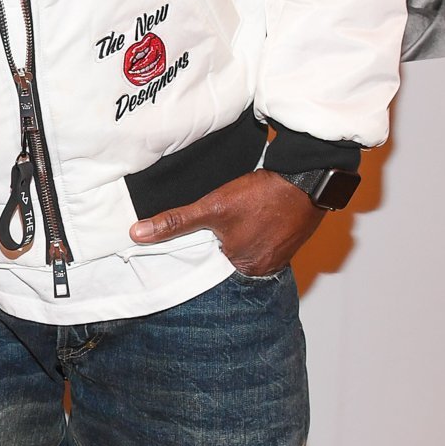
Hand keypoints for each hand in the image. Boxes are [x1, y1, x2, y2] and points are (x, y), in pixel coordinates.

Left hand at [129, 168, 323, 274]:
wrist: (307, 176)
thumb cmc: (263, 195)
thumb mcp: (212, 207)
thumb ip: (175, 222)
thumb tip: (137, 234)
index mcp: (244, 268)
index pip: (209, 268)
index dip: (200, 253)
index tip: (194, 240)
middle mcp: (264, 268)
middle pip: (228, 259)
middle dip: (219, 246)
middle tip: (215, 227)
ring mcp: (280, 255)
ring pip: (246, 249)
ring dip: (238, 238)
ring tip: (234, 221)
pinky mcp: (290, 240)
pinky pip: (264, 241)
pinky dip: (255, 233)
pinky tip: (251, 218)